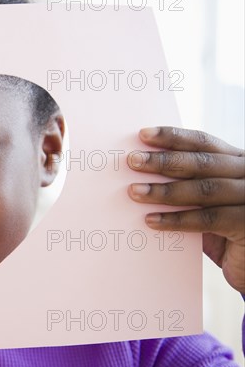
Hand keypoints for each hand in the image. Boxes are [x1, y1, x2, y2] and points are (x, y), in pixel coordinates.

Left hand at [127, 126, 244, 292]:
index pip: (203, 143)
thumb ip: (185, 187)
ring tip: (135, 191)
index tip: (142, 134)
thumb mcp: (206, 203)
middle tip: (132, 161)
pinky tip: (151, 220)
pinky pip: (208, 219)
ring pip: (204, 189)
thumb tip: (139, 177)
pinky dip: (177, 220)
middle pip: (201, 162)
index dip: (173, 137)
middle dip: (163, 161)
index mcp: (237, 161)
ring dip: (165, 190)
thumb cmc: (224, 231)